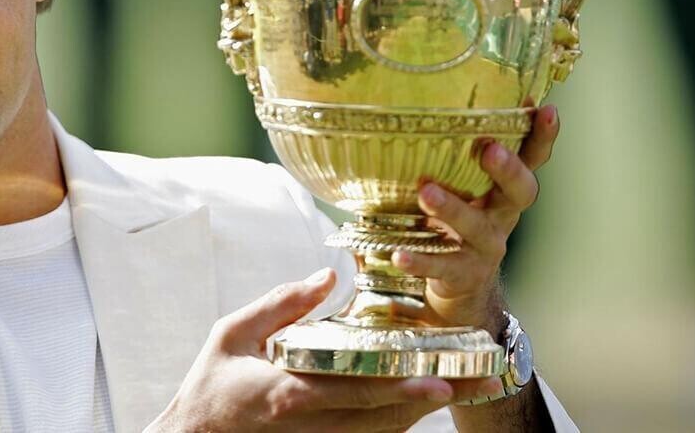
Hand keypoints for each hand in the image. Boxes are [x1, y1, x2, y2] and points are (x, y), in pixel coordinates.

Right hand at [149, 269, 502, 431]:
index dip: (401, 389)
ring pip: (385, 430)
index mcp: (289, 393)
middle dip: (435, 398)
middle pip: (387, 417)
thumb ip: (280, 304)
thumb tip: (327, 276)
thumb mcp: (232, 333)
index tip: (439, 380)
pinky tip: (424, 396)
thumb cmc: (211, 383)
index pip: (356, 392)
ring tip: (470, 385)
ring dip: (427, 409)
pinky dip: (400, 416)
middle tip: (483, 380)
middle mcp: (313, 425)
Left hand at [392, 104, 559, 329]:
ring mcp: (486, 247)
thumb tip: (412, 105)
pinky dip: (420, 260)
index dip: (542, 136)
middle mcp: (503, 216)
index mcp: (503, 190)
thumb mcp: (459, 187)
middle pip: (520, 192)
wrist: (458, 287)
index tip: (546, 109)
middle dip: (508, 170)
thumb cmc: (453, 220)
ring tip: (427, 192)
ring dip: (453, 208)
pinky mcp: (463, 274)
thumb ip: (448, 157)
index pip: (531, 159)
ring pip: (477, 226)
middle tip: (489, 149)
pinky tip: (399, 254)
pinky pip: (443, 266)